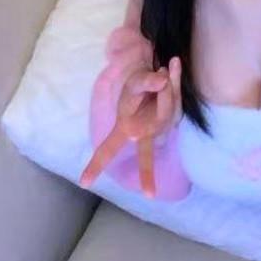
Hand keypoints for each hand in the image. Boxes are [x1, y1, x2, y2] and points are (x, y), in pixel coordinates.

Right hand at [79, 56, 181, 197]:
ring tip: (159, 69)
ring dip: (163, 85)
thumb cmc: (138, 86)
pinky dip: (174, 78)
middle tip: (149, 195)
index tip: (83, 183)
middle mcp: (144, 132)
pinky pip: (176, 95)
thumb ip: (146, 81)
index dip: (95, 165)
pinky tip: (173, 64)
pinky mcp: (176, 115)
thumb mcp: (135, 81)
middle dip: (147, 173)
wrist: (156, 77)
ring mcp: (162, 125)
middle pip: (145, 154)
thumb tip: (162, 81)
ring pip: (166, 105)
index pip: (107, 149)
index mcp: (125, 129)